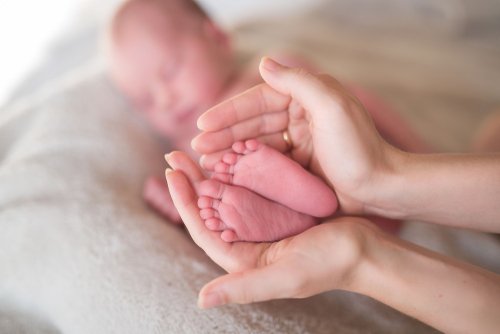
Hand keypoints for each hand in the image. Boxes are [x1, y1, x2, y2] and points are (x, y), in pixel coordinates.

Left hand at [165, 151, 376, 306]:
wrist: (364, 252)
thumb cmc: (328, 266)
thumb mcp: (286, 277)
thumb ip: (244, 288)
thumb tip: (201, 300)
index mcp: (242, 260)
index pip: (202, 229)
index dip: (184, 202)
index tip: (172, 173)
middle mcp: (247, 243)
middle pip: (210, 210)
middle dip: (191, 182)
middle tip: (175, 154)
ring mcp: (262, 226)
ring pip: (228, 197)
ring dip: (211, 174)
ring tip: (196, 151)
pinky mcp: (277, 213)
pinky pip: (251, 190)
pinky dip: (239, 173)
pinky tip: (232, 155)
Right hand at [192, 57, 399, 215]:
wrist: (380, 188)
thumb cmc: (359, 148)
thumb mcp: (332, 106)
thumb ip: (298, 82)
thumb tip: (264, 63)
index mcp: (306, 97)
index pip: (259, 100)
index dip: (229, 112)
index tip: (202, 124)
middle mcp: (299, 116)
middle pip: (252, 123)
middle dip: (223, 134)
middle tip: (197, 147)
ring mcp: (298, 142)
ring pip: (255, 143)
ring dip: (229, 151)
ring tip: (205, 162)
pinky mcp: (297, 166)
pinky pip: (265, 163)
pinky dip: (244, 167)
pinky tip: (226, 173)